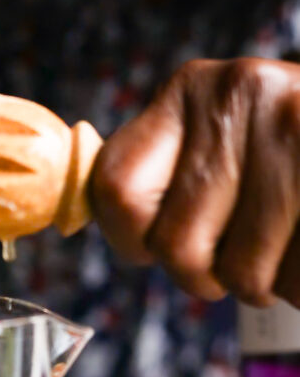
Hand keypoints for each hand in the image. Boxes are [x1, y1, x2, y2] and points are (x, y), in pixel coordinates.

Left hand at [91, 58, 299, 306]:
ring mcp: (296, 120)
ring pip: (241, 273)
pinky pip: (292, 277)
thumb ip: (159, 186)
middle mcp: (239, 91)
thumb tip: (96, 223)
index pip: (115, 195)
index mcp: (189, 92)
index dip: (133, 243)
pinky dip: (298, 285)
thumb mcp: (218, 153)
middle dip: (208, 275)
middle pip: (176, 249)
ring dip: (265, 282)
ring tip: (288, 242)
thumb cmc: (284, 170)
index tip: (158, 246)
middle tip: (243, 253)